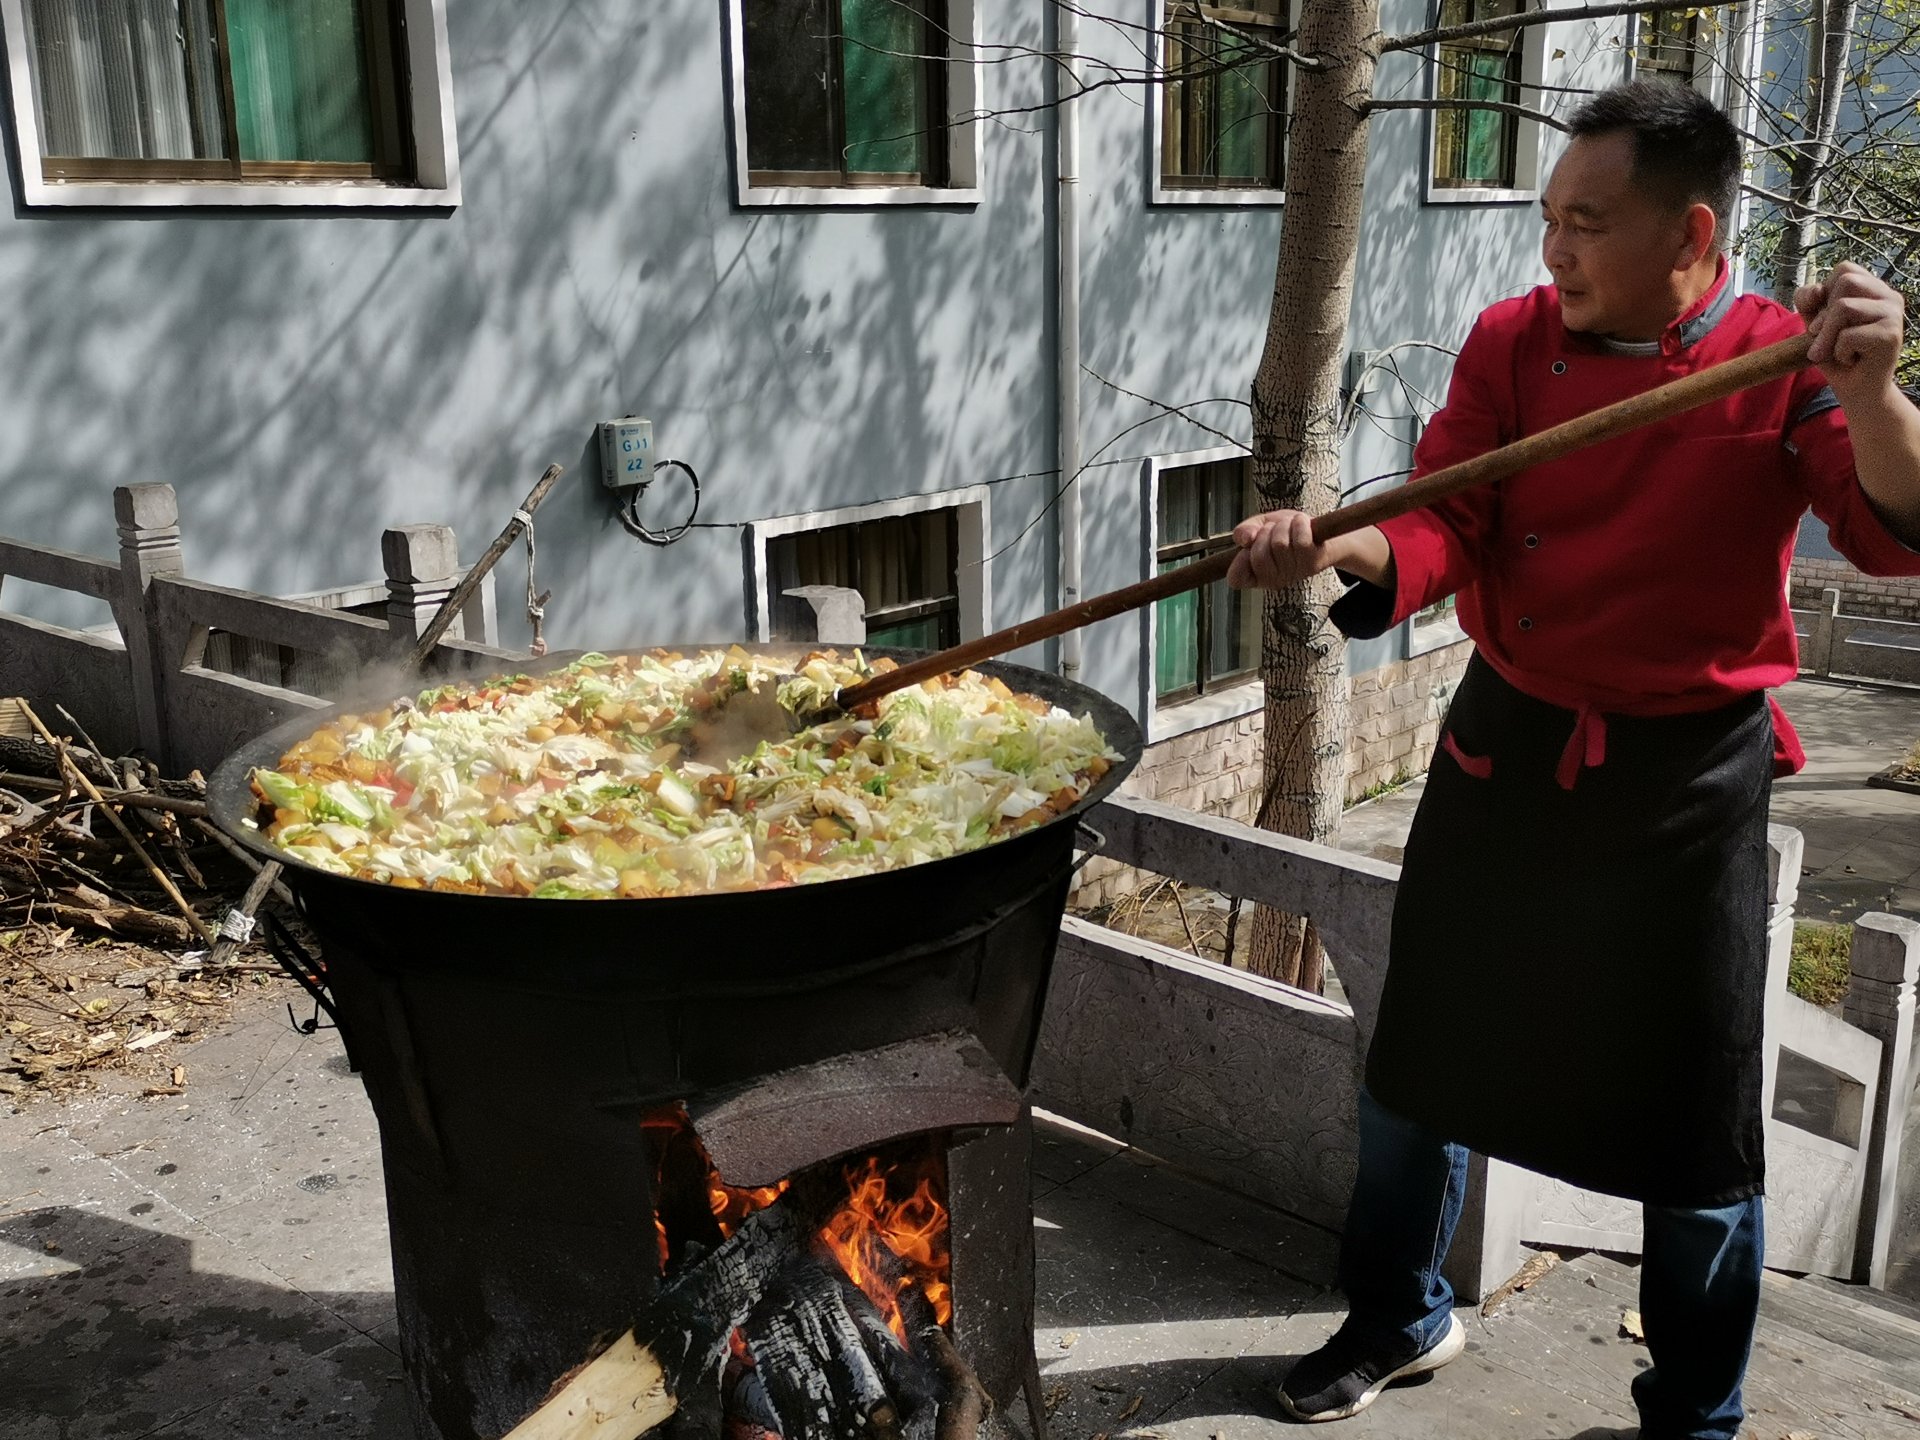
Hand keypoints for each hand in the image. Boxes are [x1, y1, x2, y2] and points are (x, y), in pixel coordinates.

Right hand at [1226, 510, 1335, 589]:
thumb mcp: (1259, 526)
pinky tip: (1301, 523)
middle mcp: (1273, 580)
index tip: (1248, 545)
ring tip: (1288, 526)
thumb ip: (1245, 531)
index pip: (1236, 579)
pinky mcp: (1312, 563)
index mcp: (1255, 575)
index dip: (1239, 559)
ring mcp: (1293, 573)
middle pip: (1259, 556)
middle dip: (1264, 533)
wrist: (1317, 531)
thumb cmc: (1285, 531)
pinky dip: (1299, 524)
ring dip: (1283, 526)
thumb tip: (1245, 538)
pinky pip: (1300, 540)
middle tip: (1272, 529)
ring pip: (1280, 544)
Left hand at [1796, 261, 1905, 403]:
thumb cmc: (1837, 356)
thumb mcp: (1815, 324)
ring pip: (1844, 307)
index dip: (1824, 291)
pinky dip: (1839, 352)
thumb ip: (1810, 301)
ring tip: (1836, 352)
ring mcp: (1893, 313)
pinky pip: (1848, 335)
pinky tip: (1852, 360)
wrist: (1858, 390)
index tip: (1821, 319)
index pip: (1844, 269)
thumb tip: (1816, 290)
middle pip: (1845, 282)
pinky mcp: (1891, 334)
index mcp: (1874, 289)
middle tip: (1823, 341)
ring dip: (1827, 337)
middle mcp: (1889, 296)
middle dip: (1823, 315)